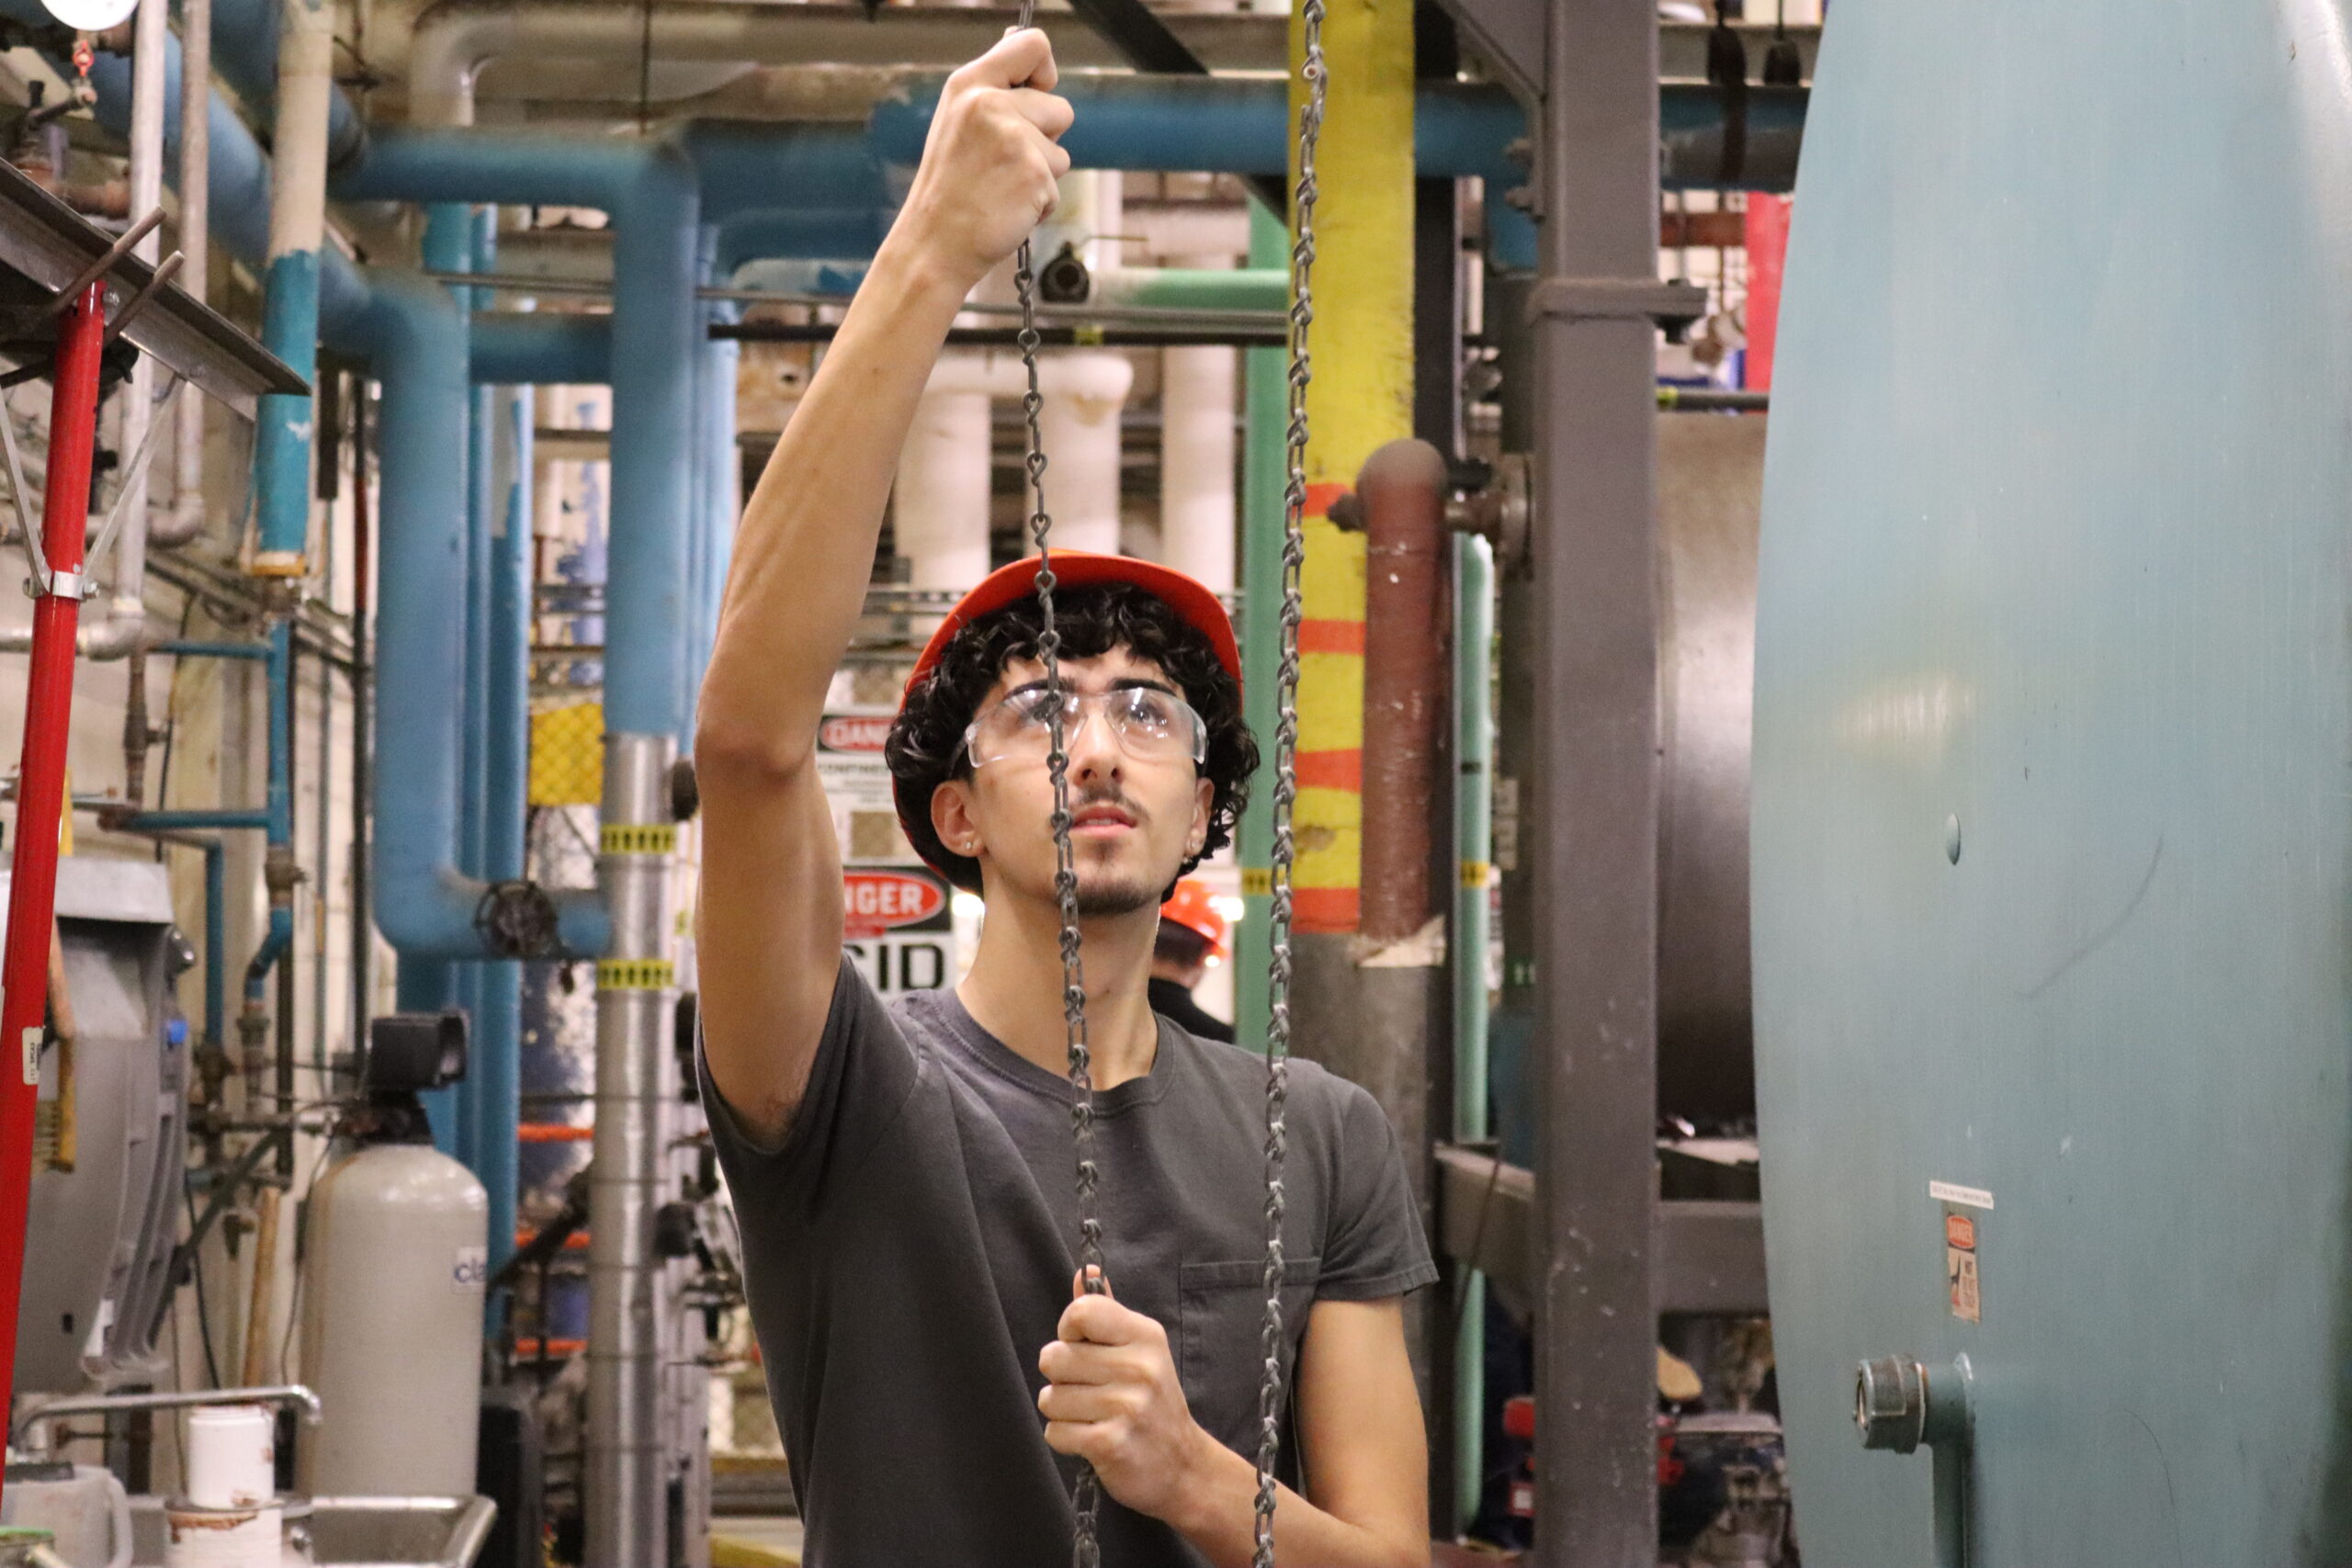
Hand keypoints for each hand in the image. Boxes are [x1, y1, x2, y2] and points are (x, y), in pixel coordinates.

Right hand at [891, 29, 1074, 291]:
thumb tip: (1035, 62)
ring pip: (1061, 152)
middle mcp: (991, 104)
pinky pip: (1057, 186)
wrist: (934, 244)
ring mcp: (1015, 138)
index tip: (1036, 93)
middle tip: (1002, 164)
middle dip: (1045, 140)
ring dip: (1041, 175)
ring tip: (1001, 188)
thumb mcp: (958, 122)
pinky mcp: (1034, 174)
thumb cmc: (948, 189)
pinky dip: (1038, 204)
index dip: (1044, 71)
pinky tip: (1007, 208)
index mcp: (970, 84)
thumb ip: (995, 91)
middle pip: (1060, 107)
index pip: (1033, 45)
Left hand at [1039, 1268, 1213, 1522]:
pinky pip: (1055, 1433)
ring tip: (1092, 1416)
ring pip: (1050, 1398)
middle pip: (1054, 1357)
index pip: (1080, 1311)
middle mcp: (1139, 1367)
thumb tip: (1086, 1271)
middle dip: (1060, 1377)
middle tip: (1088, 1389)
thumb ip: (1107, 1311)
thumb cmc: (1153, 1402)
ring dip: (1062, 1411)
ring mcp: (1127, 1407)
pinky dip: (1065, 1439)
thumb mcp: (1140, 1350)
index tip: (1083, 1349)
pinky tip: (1091, 1438)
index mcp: (1145, 1335)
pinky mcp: (1112, 1444)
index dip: (1068, 1331)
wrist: (1184, 1467)